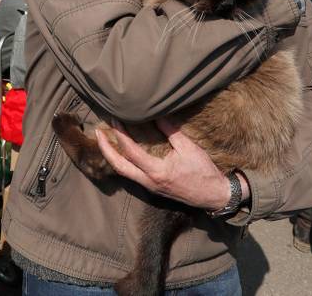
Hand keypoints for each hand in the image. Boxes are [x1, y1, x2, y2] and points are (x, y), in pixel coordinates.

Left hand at [95, 118, 244, 208]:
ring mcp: (149, 187)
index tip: (115, 119)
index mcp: (157, 172)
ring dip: (112, 156)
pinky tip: (121, 151)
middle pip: (118, 166)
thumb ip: (171, 132)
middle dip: (105, 149)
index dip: (120, 134)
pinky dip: (122, 162)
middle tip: (98, 132)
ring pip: (123, 172)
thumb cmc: (203, 172)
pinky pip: (131, 175)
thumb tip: (158, 115)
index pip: (131, 151)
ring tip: (105, 140)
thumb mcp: (189, 148)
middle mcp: (148, 182)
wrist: (213, 196)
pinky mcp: (152, 188)